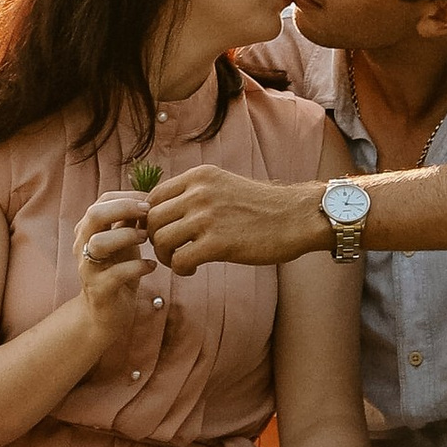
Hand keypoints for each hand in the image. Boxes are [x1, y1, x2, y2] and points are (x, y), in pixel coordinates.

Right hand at [71, 189, 154, 359]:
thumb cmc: (118, 273)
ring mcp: (88, 268)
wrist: (105, 315)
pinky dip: (137, 266)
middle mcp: (82, 245)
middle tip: (148, 212)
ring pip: (99, 242)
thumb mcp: (124, 244)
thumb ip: (130, 222)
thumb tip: (149, 197)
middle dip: (124, 208)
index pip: (102, 201)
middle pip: (95, 215)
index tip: (151, 201)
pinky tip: (151, 265)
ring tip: (146, 238)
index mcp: (88, 230)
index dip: (128, 196)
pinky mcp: (99, 290)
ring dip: (126, 235)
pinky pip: (115, 274)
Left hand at [150, 169, 322, 272]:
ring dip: (166, 256)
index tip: (161, 232)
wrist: (295, 217)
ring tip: (180, 261)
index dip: (150, 219)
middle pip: (152, 219)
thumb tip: (169, 211)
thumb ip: (196, 193)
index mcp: (198, 177)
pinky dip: (181, 269)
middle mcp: (198, 193)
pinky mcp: (217, 243)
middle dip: (154, 239)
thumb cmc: (262, 206)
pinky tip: (193, 269)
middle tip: (169, 250)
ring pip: (161, 240)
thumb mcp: (224, 185)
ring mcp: (207, 217)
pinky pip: (180, 260)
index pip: (153, 197)